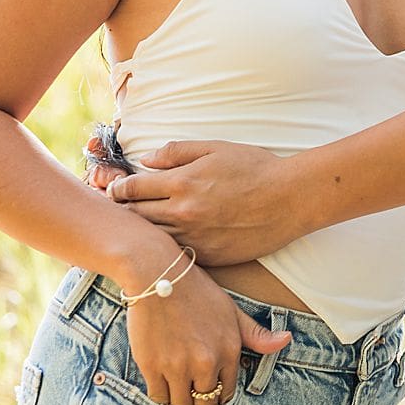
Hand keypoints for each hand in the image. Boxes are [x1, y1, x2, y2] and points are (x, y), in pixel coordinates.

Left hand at [102, 139, 310, 265]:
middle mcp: (183, 213)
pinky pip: (176, 254)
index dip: (117, 188)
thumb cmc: (255, 168)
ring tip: (137, 226)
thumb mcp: (215, 148)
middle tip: (117, 209)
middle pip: (135, 217)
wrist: (290, 200)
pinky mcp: (209, 256)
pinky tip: (164, 243)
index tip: (114, 188)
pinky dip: (166, 248)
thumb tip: (146, 159)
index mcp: (182, 183)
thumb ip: (177, 152)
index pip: (132, 188)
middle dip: (123, 211)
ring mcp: (195, 238)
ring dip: (141, 232)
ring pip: (152, 239)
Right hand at [120, 251, 290, 404]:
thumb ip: (257, 334)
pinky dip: (161, 395)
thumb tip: (286, 340)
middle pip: (205, 404)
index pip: (227, 393)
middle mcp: (206, 363)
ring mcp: (178, 367)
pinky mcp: (152, 367)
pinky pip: (159, 398)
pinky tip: (162, 383)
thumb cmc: (197, 291)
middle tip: (192, 394)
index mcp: (228, 351)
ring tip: (177, 389)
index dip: (218, 394)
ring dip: (181, 401)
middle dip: (201, 402)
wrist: (158, 276)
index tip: (209, 389)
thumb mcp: (231, 311)